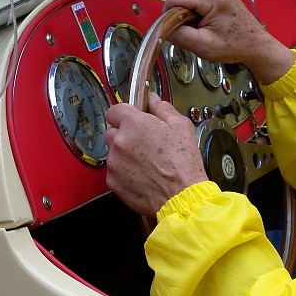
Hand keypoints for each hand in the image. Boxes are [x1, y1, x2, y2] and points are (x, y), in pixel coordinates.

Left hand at [105, 93, 207, 216]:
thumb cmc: (183, 164)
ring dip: (125, 154)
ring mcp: (114, 163)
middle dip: (125, 135)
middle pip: (112, 131)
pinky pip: (114, 171)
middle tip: (144, 144)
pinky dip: (124, 172)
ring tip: (146, 162)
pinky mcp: (113, 181)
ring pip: (113, 152)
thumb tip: (153, 99)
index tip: (131, 119)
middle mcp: (120, 141)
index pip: (114, 110)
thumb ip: (162, 108)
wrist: (182, 196)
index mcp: (135, 124)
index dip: (124, 114)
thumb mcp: (181, 127)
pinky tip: (142, 175)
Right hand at [164, 0, 295, 83]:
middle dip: (179, 14)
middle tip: (191, 30)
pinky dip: (195, 10)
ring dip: (188, 12)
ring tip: (201, 27)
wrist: (256, 45)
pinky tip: (205, 22)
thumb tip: (163, 29)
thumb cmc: (235, 46)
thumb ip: (180, 36)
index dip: (168, 13)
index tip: (174, 28)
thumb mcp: (203, 47)